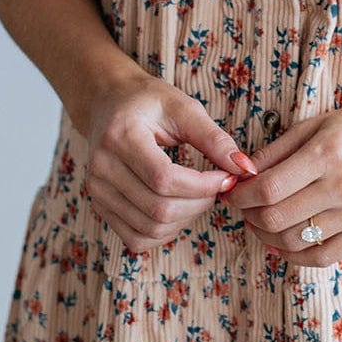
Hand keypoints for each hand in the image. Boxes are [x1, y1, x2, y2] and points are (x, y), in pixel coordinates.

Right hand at [84, 73, 256, 251]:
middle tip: (217, 186)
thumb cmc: (149, 101)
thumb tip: (245, 169)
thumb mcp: (184, 108)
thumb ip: (214, 138)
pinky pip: (137, 239)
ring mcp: (97, 191)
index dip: (203, 186)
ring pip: (150, 229)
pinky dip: (165, 232)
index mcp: (120, 137)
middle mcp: (102, 168)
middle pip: (159, 210)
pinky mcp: (100, 207)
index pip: (164, 179)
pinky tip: (179, 209)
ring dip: (186, 219)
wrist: (109, 102)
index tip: (227, 177)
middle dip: (200, 203)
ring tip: (199, 195)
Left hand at [225, 98, 341, 267]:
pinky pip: (322, 256)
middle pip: (276, 218)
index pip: (267, 188)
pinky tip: (285, 242)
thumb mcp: (315, 126)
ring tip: (263, 222)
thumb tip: (239, 176)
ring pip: (295, 240)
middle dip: (250, 216)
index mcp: (326, 154)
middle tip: (245, 208)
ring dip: (268, 236)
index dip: (240, 196)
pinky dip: (296, 255)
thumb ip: (276, 151)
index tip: (232, 193)